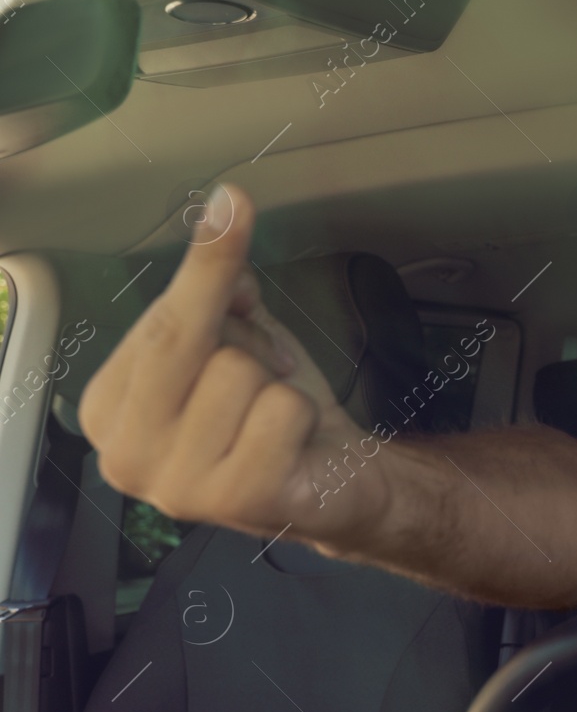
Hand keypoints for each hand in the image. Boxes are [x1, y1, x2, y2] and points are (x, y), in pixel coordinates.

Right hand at [80, 184, 379, 545]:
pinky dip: (302, 415)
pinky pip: (280, 411)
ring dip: (277, 387)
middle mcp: (125, 454)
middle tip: (274, 363)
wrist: (334, 479)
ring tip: (276, 420)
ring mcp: (176, 485)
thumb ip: (216, 285)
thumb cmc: (271, 410)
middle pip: (187, 339)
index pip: (156, 318)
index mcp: (108, 409)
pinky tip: (292, 445)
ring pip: (239, 374)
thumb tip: (223, 210)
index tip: (236, 213)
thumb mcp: (237, 339)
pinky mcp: (235, 500)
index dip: (211, 275)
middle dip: (245, 337)